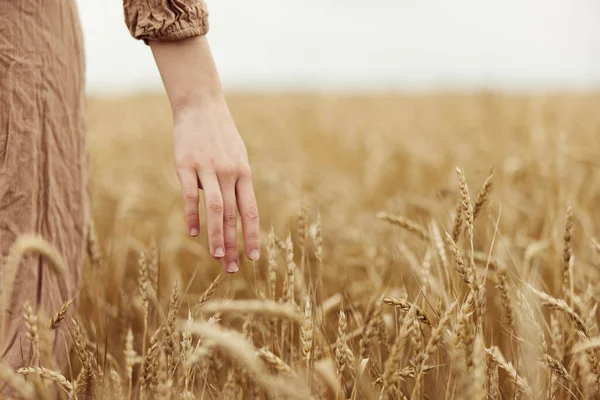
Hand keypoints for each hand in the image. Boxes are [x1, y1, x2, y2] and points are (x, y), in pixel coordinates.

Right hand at [173, 97, 259, 272]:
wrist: (201, 106)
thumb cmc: (221, 135)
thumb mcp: (238, 157)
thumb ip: (239, 184)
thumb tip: (241, 213)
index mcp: (244, 173)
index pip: (250, 211)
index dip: (252, 235)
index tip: (253, 257)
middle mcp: (229, 173)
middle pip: (232, 215)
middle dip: (233, 244)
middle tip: (232, 268)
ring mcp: (207, 169)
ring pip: (214, 208)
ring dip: (216, 235)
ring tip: (216, 256)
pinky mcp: (186, 165)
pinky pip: (190, 195)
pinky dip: (191, 215)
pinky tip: (193, 232)